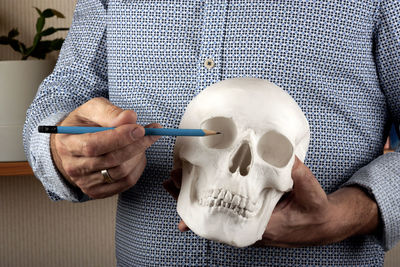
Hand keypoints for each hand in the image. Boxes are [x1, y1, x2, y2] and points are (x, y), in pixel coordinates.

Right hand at [51, 97, 160, 198]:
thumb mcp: (93, 109)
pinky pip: (126, 183)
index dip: (119, 138)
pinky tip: (137, 155)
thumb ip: (110, 112)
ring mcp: (84, 182)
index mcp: (67, 143)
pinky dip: (138, 168)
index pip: (93, 145)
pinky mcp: (98, 192)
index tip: (139, 128)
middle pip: (111, 161)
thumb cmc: (86, 123)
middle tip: (150, 133)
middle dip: (135, 146)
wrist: (76, 143)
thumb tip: (130, 117)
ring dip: (138, 156)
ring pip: (121, 173)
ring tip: (142, 141)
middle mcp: (73, 167)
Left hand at [164, 158, 378, 245]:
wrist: (324, 224)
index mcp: (262, 226)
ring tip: (175, 185)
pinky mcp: (251, 219)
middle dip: (191, 201)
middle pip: (213, 217)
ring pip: (216, 215)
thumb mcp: (311, 192)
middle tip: (171, 182)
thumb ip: (298, 175)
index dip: (201, 207)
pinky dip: (211, 202)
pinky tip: (198, 196)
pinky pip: (226, 212)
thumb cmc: (316, 211)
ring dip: (197, 201)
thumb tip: (285, 156)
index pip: (223, 218)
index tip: (183, 193)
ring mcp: (249, 225)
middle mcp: (251, 230)